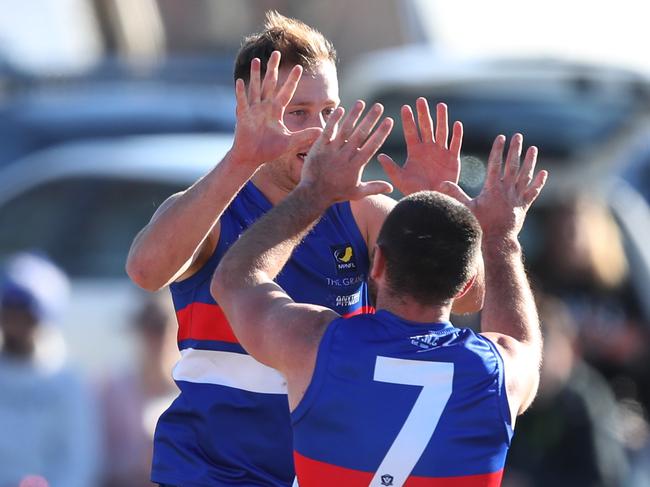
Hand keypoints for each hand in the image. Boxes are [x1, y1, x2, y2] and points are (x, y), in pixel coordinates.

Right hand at [231, 51, 322, 167]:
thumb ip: (305, 136)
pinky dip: (241, 93)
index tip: (300, 67)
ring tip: (257, 61)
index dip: (292, 81)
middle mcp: (265, 107)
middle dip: (273, 69)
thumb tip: (322, 132)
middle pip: (270, 84)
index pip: (286, 92)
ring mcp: (253, 111)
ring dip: (256, 75)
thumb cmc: (269, 150)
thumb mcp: (290, 142)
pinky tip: (240, 81)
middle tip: (276, 53)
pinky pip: (242, 103)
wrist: (252, 158)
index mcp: (276, 111)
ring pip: (255, 89)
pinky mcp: (244, 118)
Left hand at [298, 100, 393, 205]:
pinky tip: (340, 109)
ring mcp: (332, 150)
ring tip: (361, 103)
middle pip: (361, 133)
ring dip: (354, 115)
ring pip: (345, 129)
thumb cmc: (336, 194)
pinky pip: (328, 131)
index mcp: (357, 164)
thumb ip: (374, 188)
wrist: (314, 194)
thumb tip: (391, 187)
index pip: (372, 145)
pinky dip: (334, 120)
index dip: (382, 132)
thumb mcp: (357, 193)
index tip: (389, 120)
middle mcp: (346, 155)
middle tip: (379, 106)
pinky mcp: (319, 147)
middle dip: (371, 119)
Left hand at [378, 98, 461, 193]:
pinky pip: (455, 144)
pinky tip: (456, 124)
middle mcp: (428, 148)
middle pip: (426, 127)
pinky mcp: (453, 159)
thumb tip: (379, 156)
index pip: (411, 132)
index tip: (404, 107)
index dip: (408, 120)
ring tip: (440, 106)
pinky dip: (456, 135)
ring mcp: (441, 152)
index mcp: (414, 151)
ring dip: (441, 119)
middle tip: (420, 100)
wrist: (431, 200)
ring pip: (442, 131)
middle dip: (423, 114)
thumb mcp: (400, 179)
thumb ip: (391, 168)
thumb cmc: (414, 190)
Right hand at [440, 134, 547, 239]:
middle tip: (518, 136)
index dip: (498, 150)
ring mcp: (517, 197)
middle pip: (512, 165)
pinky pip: (533, 191)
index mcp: (493, 188)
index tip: (501, 137)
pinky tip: (544, 173)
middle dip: (515, 150)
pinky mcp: (524, 205)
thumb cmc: (481, 224)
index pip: (495, 164)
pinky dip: (539, 182)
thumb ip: (455, 194)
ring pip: (525, 175)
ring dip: (529, 161)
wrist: (498, 239)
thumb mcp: (466, 208)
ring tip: (533, 148)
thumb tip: (442, 183)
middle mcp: (507, 190)